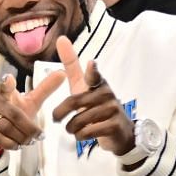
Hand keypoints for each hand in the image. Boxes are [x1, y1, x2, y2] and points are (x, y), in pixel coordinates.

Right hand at [0, 71, 66, 153]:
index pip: (4, 85)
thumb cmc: (11, 114)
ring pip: (6, 128)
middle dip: (29, 128)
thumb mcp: (29, 102)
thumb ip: (44, 89)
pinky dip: (10, 143)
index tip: (8, 79)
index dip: (6, 83)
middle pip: (14, 115)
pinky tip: (17, 145)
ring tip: (29, 142)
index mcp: (3, 90)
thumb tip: (62, 73)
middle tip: (39, 136)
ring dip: (21, 137)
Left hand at [49, 36, 133, 156]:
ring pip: (79, 121)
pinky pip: (88, 132)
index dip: (92, 71)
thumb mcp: (83, 86)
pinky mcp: (114, 126)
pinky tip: (82, 136)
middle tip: (56, 119)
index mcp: (98, 83)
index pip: (95, 75)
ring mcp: (113, 110)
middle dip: (60, 113)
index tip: (92, 63)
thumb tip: (62, 39)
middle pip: (75, 103)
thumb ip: (72, 66)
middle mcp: (107, 94)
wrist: (119, 133)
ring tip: (72, 129)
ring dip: (71, 128)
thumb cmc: (96, 106)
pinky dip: (80, 136)